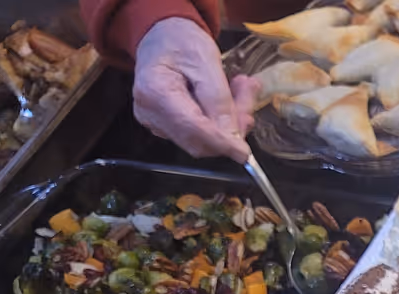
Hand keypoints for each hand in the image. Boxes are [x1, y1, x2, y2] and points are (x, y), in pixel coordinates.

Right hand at [131, 17, 260, 161]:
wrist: (163, 36)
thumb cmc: (180, 41)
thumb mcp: (206, 60)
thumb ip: (219, 100)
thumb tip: (234, 138)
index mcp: (155, 92)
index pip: (193, 129)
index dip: (222, 143)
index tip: (245, 152)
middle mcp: (149, 113)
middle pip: (197, 141)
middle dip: (230, 129)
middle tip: (248, 96)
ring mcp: (155, 122)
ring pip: (202, 140)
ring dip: (228, 122)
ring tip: (240, 90)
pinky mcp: (165, 126)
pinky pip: (198, 134)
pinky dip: (218, 121)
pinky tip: (226, 99)